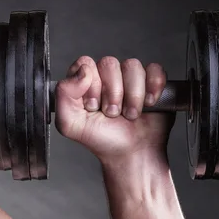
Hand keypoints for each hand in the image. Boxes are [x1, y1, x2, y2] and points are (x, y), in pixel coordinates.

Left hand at [55, 56, 175, 165]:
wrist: (131, 155)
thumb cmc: (103, 141)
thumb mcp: (70, 124)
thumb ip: (63, 95)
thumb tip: (82, 72)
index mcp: (85, 84)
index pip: (85, 64)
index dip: (90, 84)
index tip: (93, 105)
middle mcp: (107, 78)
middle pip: (109, 63)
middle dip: (112, 93)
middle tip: (112, 114)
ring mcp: (130, 79)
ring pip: (133, 66)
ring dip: (133, 95)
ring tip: (130, 114)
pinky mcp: (151, 83)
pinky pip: (155, 69)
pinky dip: (153, 86)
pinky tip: (149, 103)